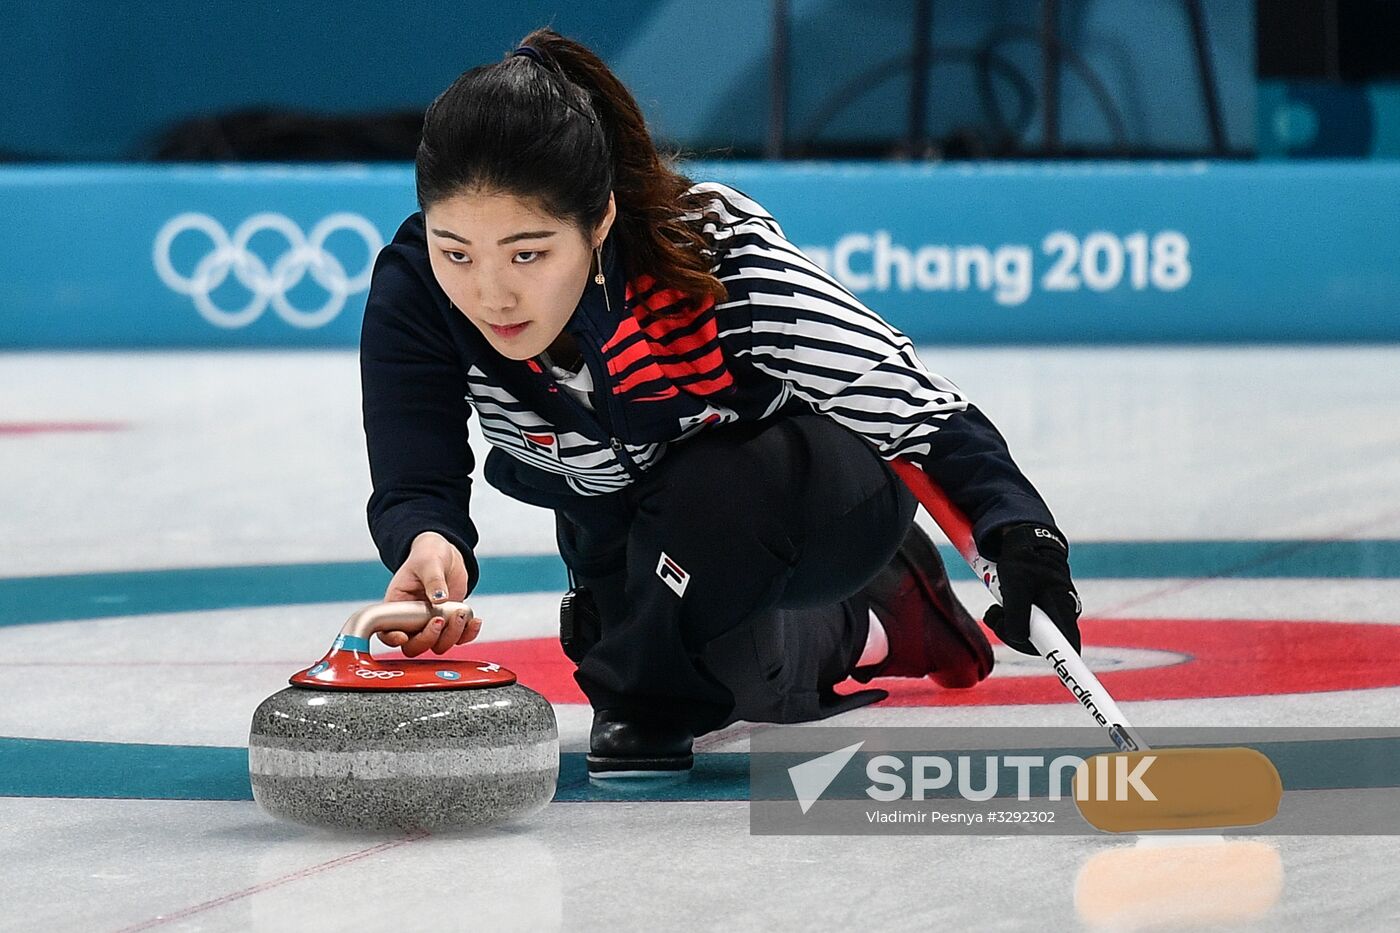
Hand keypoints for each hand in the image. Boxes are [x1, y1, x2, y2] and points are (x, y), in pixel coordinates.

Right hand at [382, 531, 482, 655]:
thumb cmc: (429, 555)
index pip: (386, 631)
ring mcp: (430, 623)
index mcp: (398, 605)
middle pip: (413, 646)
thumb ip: (433, 580)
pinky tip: (474, 621)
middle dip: (428, 637)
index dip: (392, 639)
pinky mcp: (449, 623)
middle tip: (439, 619)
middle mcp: (412, 619)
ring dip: (451, 635)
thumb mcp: (429, 563)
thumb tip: (439, 598)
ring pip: (437, 645)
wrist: (446, 555)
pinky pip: (458, 639)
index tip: (404, 635)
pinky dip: (467, 634)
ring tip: (459, 613)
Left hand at [983, 524, 1081, 655]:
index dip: (1070, 667)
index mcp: (1062, 610)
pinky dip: (1005, 617)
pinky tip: (999, 604)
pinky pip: (1018, 625)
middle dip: (1013, 634)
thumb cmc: (1023, 560)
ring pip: (1024, 634)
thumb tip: (1018, 638)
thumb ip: (1017, 614)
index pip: (1070, 647)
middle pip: (1038, 645)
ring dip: (1006, 623)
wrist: (1023, 541)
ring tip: (998, 604)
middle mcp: (1059, 616)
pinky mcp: (1034, 613)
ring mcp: (1047, 616)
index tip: (1069, 682)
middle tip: (998, 614)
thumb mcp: (1015, 585)